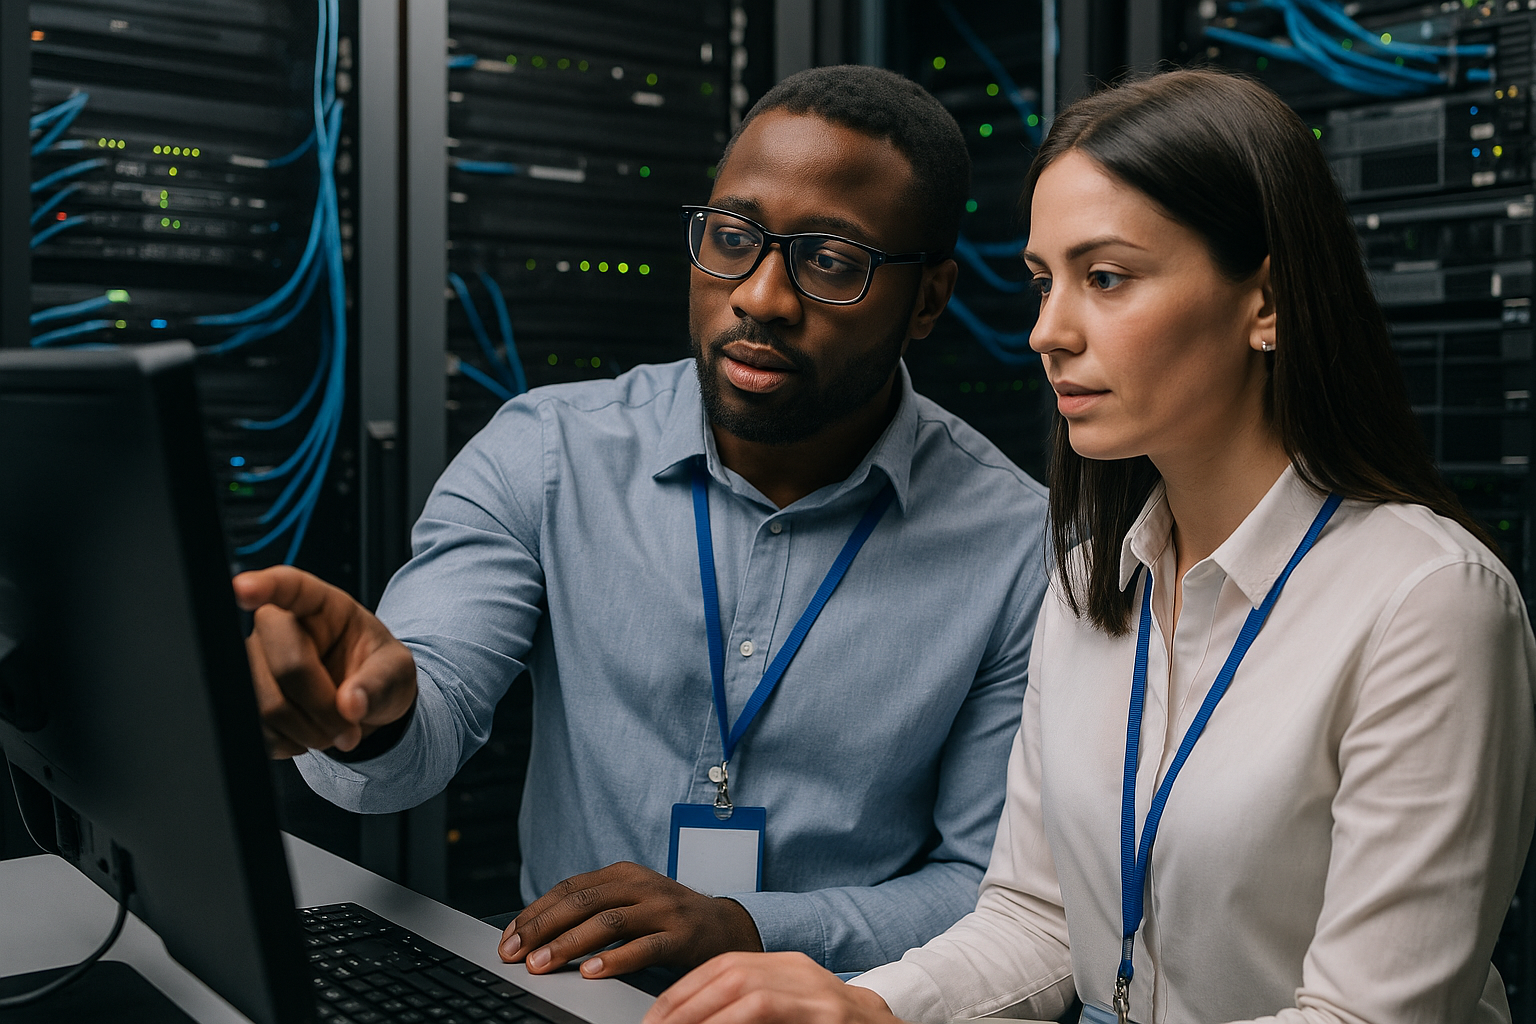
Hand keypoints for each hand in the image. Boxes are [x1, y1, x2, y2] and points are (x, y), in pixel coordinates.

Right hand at [233, 565, 416, 757]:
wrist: (362, 706)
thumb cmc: (377, 674)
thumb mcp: (396, 671)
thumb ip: (379, 683)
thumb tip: (351, 704)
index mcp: (319, 605)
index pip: (288, 587)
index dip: (265, 587)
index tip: (244, 588)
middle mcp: (277, 628)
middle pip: (286, 667)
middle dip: (323, 707)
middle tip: (350, 728)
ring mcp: (253, 662)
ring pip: (266, 704)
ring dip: (307, 731)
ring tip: (334, 731)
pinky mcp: (242, 697)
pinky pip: (256, 729)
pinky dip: (289, 742)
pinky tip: (309, 733)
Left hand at [499, 862, 763, 976]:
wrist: (726, 925)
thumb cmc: (668, 917)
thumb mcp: (631, 902)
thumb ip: (593, 909)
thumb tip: (537, 933)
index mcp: (623, 874)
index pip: (569, 889)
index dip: (535, 913)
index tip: (509, 939)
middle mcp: (641, 886)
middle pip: (583, 902)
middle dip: (544, 929)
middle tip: (516, 954)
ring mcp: (663, 909)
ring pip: (608, 923)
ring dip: (570, 945)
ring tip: (543, 965)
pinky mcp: (681, 935)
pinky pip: (644, 947)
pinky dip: (615, 960)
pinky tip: (592, 972)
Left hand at [642, 951, 899, 1023]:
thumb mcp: (785, 1013)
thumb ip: (747, 1011)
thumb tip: (692, 1021)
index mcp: (785, 965)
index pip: (722, 964)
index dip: (683, 990)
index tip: (654, 1017)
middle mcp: (799, 969)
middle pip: (727, 970)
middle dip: (683, 1002)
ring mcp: (816, 989)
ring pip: (744, 987)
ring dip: (701, 1012)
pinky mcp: (827, 1014)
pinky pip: (765, 1008)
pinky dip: (731, 1020)